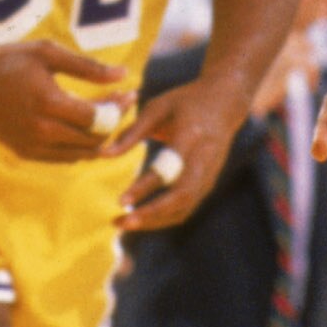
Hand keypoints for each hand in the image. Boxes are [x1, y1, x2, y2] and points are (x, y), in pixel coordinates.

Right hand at [0, 31, 131, 163]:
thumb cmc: (7, 60)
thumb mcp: (47, 53)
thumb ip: (87, 67)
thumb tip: (123, 74)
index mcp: (49, 103)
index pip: (98, 118)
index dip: (118, 108)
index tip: (129, 94)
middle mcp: (42, 131)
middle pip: (94, 139)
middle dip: (113, 122)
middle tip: (121, 103)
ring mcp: (33, 146)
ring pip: (81, 154)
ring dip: (99, 138)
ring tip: (106, 116)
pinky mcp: (26, 153)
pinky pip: (64, 158)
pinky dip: (79, 147)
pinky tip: (82, 127)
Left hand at [118, 75, 243, 231]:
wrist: (224, 104)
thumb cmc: (184, 103)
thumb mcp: (157, 108)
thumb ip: (131, 132)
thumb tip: (102, 154)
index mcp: (191, 136)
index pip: (168, 169)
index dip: (144, 187)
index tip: (121, 201)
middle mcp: (203, 161)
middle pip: (180, 198)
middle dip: (150, 214)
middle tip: (120, 222)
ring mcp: (208, 176)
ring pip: (183, 209)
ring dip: (154, 221)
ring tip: (123, 223)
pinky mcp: (207, 185)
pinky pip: (185, 209)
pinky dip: (163, 218)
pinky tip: (141, 217)